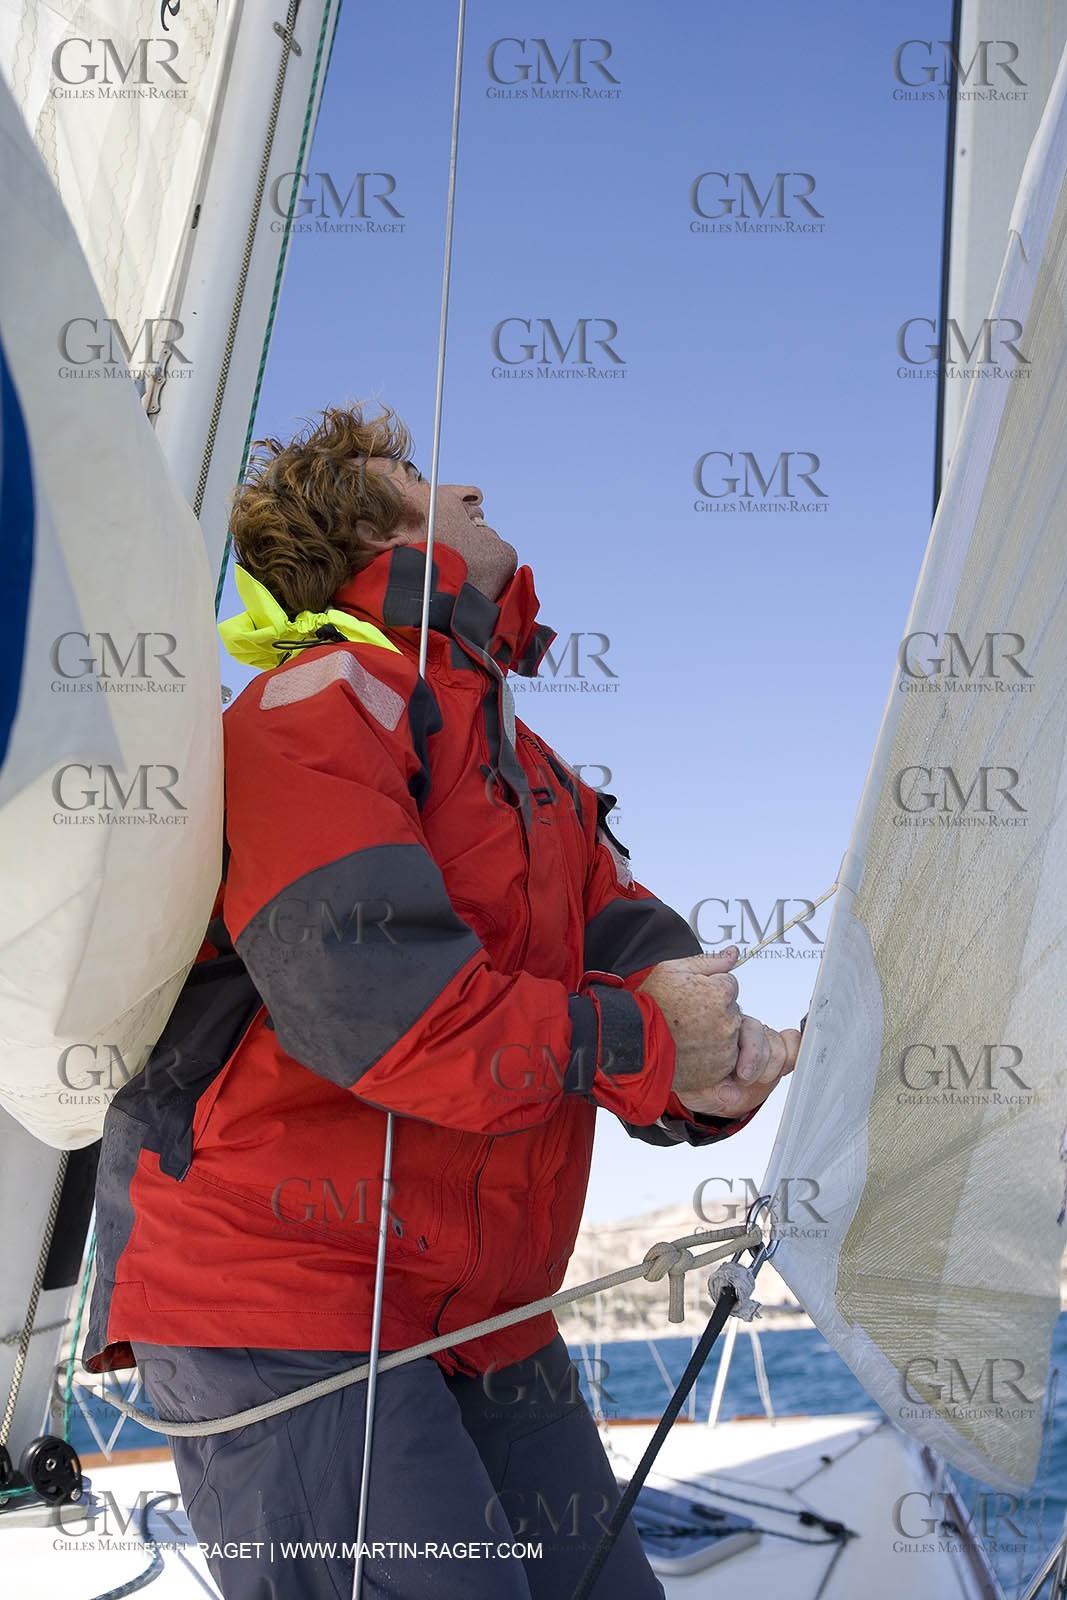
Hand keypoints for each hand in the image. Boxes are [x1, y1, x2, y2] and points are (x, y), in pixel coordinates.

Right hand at [638, 948, 798, 1117]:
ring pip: (729, 1035)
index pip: (729, 985)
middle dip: (715, 1011)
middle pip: (731, 1010)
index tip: (691, 997)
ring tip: (686, 1034)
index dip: (709, 989)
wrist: (633, 1042)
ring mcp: (725, 1049)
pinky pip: (723, 1059)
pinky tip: (690, 1049)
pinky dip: (711, 1056)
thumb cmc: (650, 1005)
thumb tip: (733, 953)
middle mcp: (728, 1021)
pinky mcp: (719, 1070)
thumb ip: (710, 961)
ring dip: (714, 1034)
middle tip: (687, 1016)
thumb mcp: (673, 970)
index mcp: (721, 993)